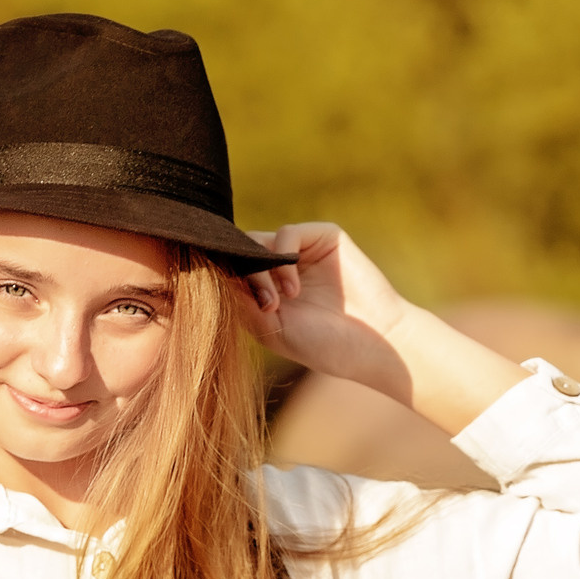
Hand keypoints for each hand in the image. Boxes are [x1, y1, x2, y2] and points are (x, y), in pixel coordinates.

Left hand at [238, 224, 418, 393]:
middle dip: (242, 276)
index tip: (225, 300)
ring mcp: (302, 250)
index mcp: (264, 289)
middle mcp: (280, 266)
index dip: (220, 278)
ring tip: (279, 303)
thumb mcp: (268, 327)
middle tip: (263, 307)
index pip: (229, 268)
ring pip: (258, 241)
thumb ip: (240, 299)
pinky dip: (282, 258)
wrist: (370, 345)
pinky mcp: (323, 236)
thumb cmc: (322, 345)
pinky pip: (287, 233)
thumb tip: (209, 270)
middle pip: (240, 251)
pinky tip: (294, 289)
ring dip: (261, 272)